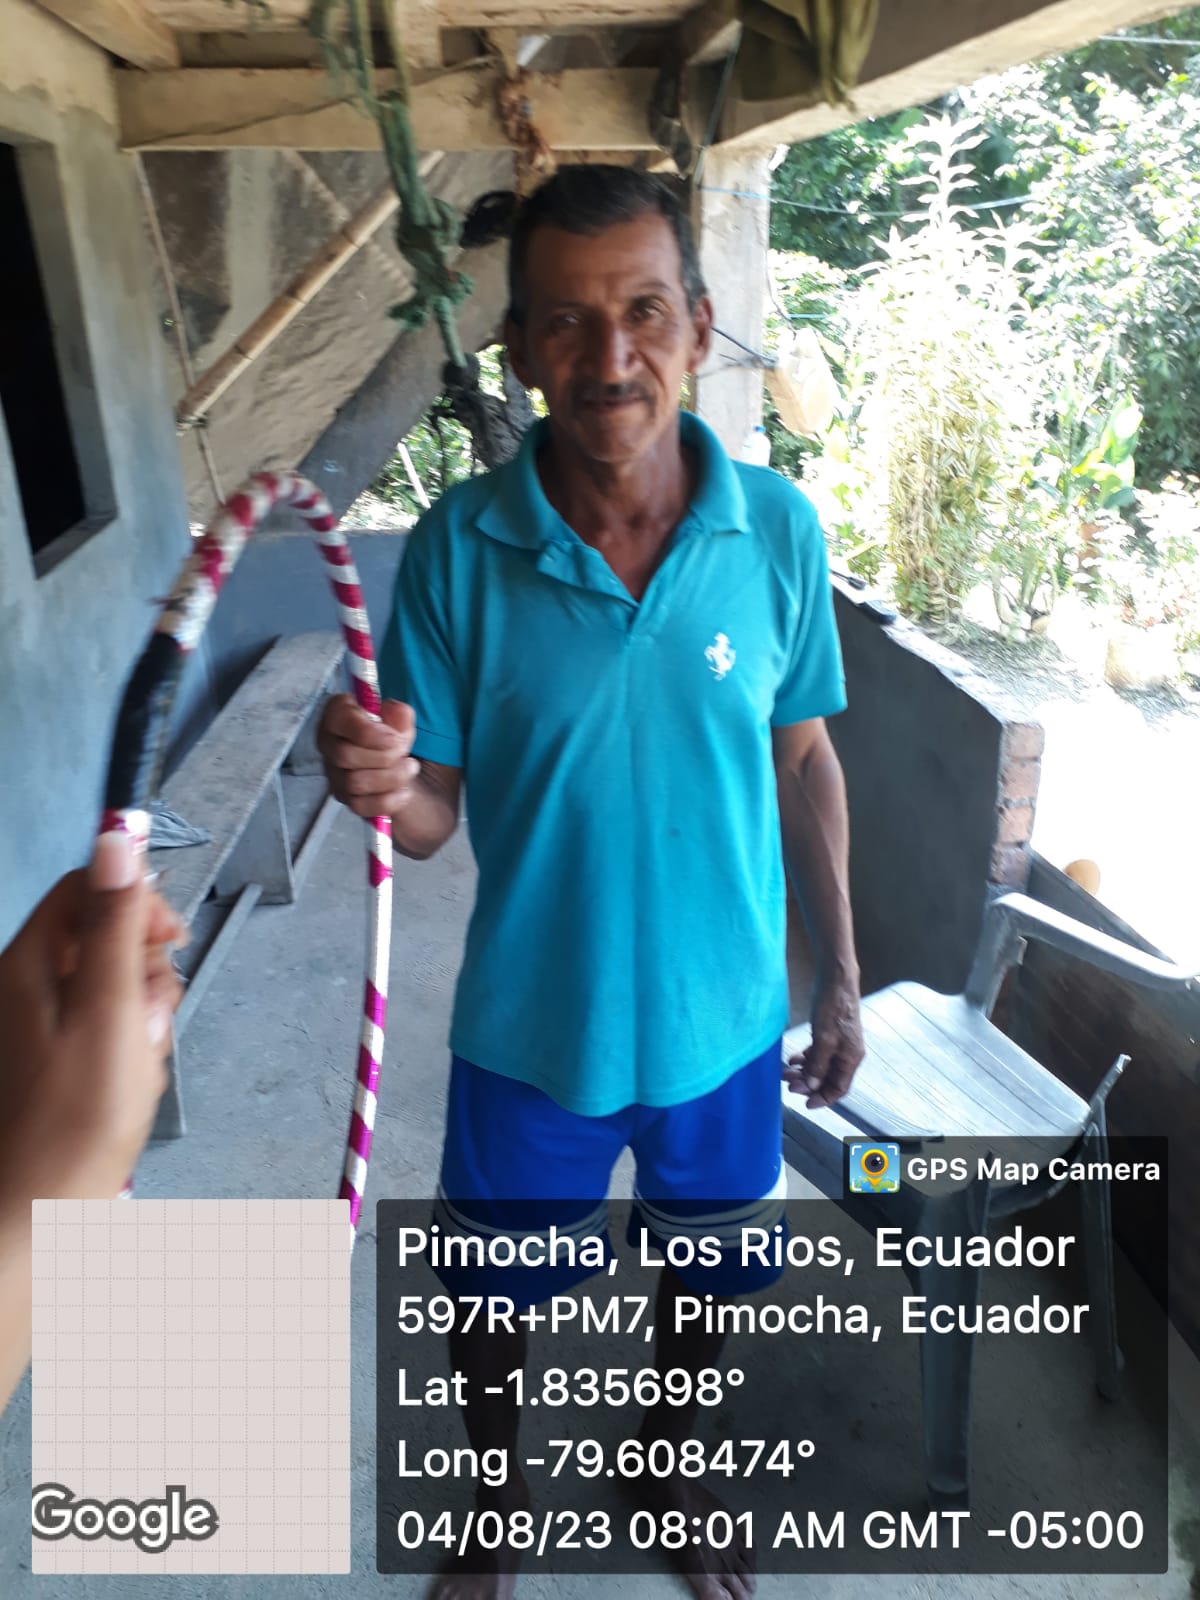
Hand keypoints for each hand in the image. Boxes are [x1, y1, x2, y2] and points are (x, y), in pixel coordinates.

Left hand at [0, 835, 182, 1209]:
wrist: (33, 1221)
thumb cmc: (76, 1120)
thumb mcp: (110, 1013)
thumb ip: (117, 926)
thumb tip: (118, 834)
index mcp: (28, 964)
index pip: (87, 887)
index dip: (137, 902)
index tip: (174, 943)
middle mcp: (23, 985)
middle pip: (104, 937)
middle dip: (147, 973)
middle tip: (151, 1025)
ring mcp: (35, 1028)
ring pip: (112, 987)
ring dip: (143, 1017)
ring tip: (141, 1066)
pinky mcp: (50, 1065)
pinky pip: (103, 1031)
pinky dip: (128, 1050)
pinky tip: (131, 1086)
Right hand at [317, 694, 420, 817]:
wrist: (398, 764)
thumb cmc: (391, 736)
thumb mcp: (400, 720)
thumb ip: (399, 714)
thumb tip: (397, 713)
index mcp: (338, 714)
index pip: (339, 720)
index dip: (368, 732)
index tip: (394, 739)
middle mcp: (329, 743)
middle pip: (344, 755)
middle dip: (384, 756)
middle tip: (403, 753)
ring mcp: (333, 773)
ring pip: (354, 782)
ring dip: (391, 778)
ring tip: (409, 768)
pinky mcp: (344, 797)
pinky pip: (360, 806)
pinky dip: (388, 800)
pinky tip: (404, 791)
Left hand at [783, 969, 864, 1109]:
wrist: (836, 979)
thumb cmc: (833, 1007)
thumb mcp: (823, 1039)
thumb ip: (818, 1065)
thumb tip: (811, 1087)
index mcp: (851, 1058)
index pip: (839, 1089)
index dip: (823, 1099)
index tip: (805, 1104)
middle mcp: (847, 1054)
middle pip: (828, 1079)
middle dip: (808, 1084)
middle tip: (788, 1083)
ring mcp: (839, 1043)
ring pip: (821, 1066)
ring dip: (804, 1071)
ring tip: (786, 1070)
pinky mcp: (830, 1033)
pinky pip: (818, 1054)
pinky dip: (806, 1058)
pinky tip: (793, 1058)